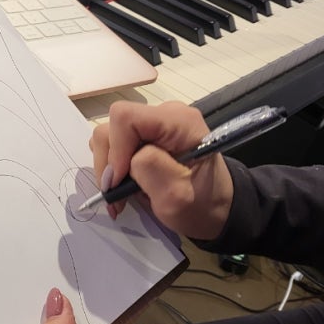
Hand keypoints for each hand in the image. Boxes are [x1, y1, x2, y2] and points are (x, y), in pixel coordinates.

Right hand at [90, 100, 233, 241]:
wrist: (215, 209)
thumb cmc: (202, 206)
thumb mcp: (178, 196)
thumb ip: (151, 169)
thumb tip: (125, 159)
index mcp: (178, 122)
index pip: (126, 117)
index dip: (115, 148)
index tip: (117, 181)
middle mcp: (164, 114)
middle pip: (114, 125)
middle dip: (109, 161)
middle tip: (117, 193)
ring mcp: (153, 123)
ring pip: (109, 134)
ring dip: (108, 166)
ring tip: (121, 192)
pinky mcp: (145, 134)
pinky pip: (115, 142)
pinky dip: (113, 165)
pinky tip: (124, 184)